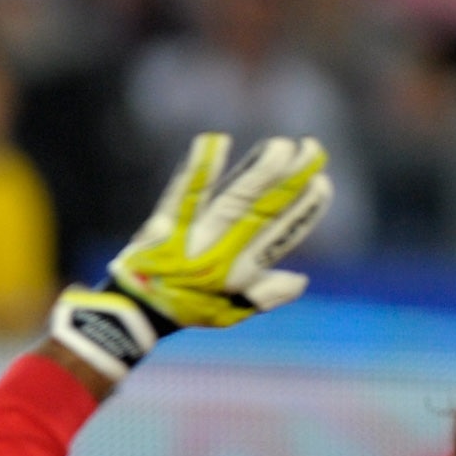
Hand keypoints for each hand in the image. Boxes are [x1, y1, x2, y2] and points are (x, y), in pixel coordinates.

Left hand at [110, 133, 332, 329]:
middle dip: (291, 180)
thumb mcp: (229, 312)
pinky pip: (184, 194)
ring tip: (281, 145)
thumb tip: (300, 280)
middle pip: (262, 211)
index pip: (281, 237)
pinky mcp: (162, 226)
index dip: (305, 211)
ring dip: (259, 172)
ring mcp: (191, 239)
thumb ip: (265, 295)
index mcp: (240, 273)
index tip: (322, 183)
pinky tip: (214, 140)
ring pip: (233, 201)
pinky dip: (200, 168)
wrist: (133, 314)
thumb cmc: (186, 307)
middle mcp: (220, 254)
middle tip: (313, 148)